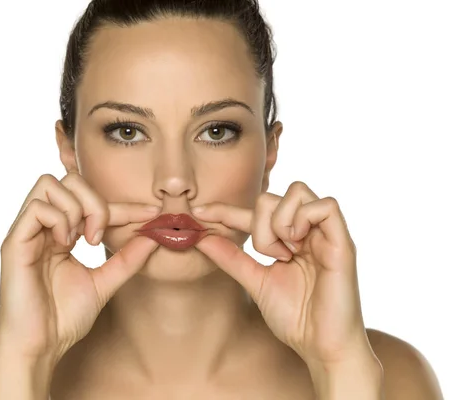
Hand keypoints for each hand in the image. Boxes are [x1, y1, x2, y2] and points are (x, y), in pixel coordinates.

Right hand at [0, 172, 159, 365]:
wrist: (40, 347)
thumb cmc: (64, 318)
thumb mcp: (104, 283)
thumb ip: (126, 259)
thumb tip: (153, 236)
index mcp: (60, 234)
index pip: (92, 202)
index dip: (124, 204)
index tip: (151, 212)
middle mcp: (42, 227)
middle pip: (68, 179)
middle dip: (95, 201)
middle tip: (100, 235)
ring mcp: (26, 232)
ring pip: (49, 184)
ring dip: (76, 208)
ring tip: (83, 240)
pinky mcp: (14, 243)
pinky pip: (36, 208)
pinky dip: (59, 220)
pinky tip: (65, 245)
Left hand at [191, 181, 370, 367]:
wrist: (321, 347)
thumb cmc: (295, 318)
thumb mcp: (255, 281)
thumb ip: (231, 258)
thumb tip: (201, 237)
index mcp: (290, 238)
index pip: (254, 211)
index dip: (225, 208)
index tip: (199, 211)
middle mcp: (308, 231)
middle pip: (273, 196)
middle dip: (260, 224)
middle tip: (269, 256)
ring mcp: (326, 234)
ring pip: (297, 191)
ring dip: (280, 222)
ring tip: (286, 253)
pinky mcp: (343, 243)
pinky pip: (327, 206)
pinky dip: (304, 219)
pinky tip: (297, 246)